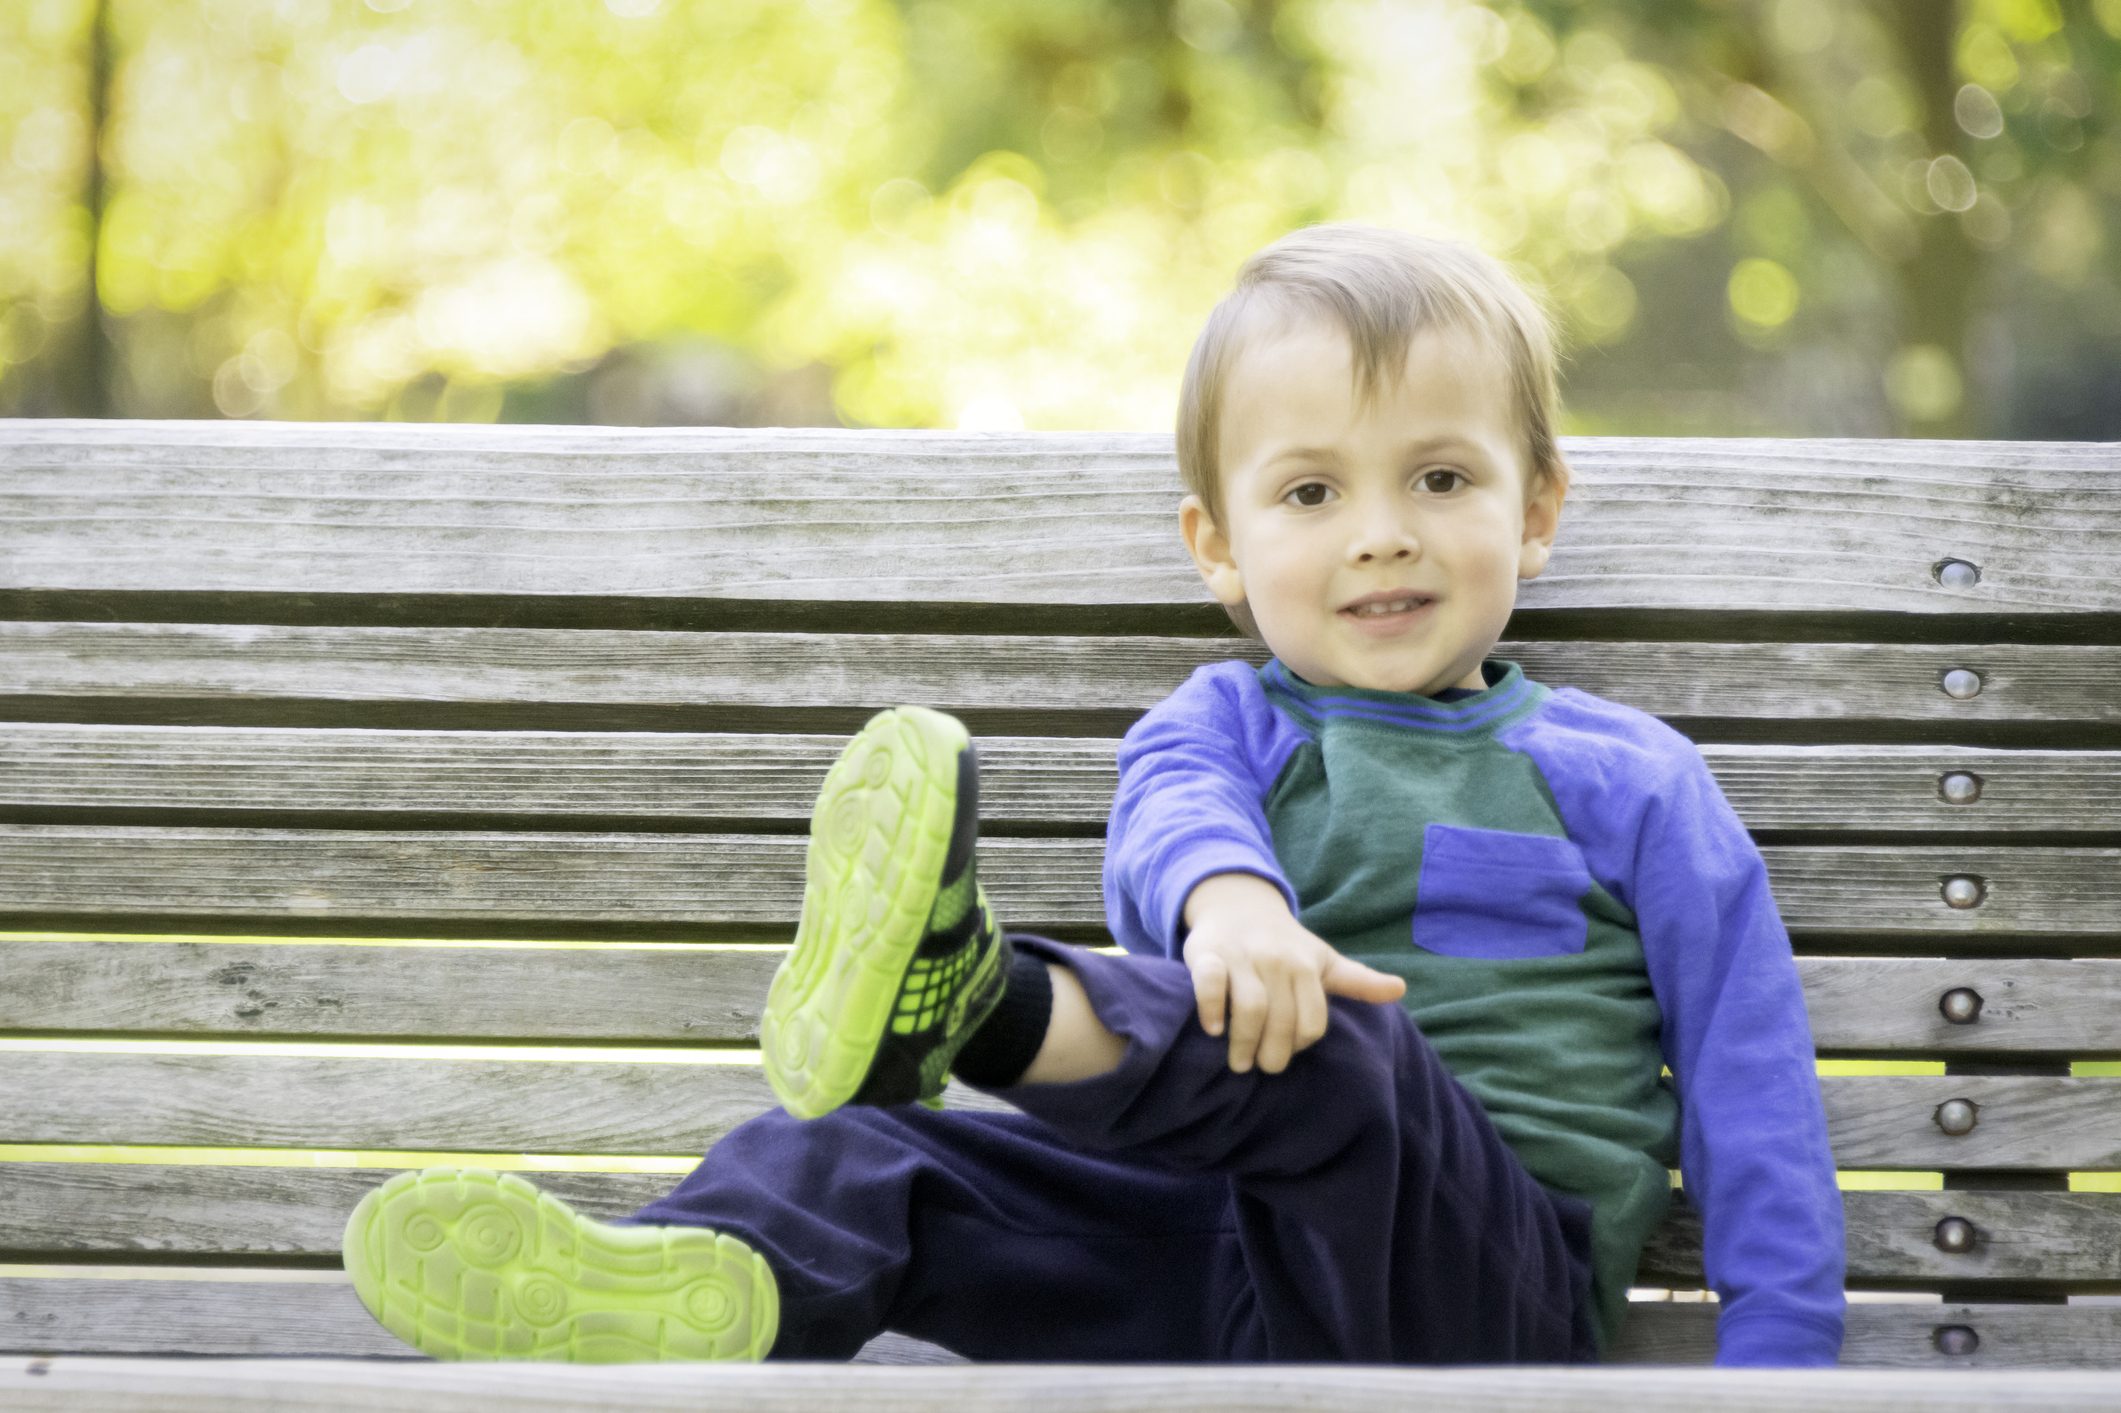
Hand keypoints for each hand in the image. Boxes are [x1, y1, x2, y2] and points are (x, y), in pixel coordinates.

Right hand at [1180, 873, 1406, 1073]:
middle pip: (1279, 1018)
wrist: (1238, 906)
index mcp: (1306, 966)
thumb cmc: (1287, 945)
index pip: (1311, 1021)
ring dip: (1244, 1041)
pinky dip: (1211, 1008)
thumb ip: (1358, 981)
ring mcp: (1240, 956)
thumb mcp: (1324, 961)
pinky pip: (1209, 982)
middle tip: (1262, 1067)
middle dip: (1272, 1052)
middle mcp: (1276, 960)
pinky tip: (1213, 1030)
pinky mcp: (1207, 953)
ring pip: (1249, 1006)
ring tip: (1239, 1063)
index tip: (1287, 1052)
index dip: (1300, 1044)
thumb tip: (1400, 989)